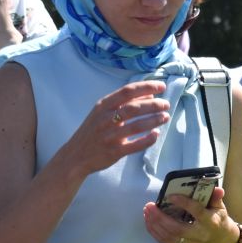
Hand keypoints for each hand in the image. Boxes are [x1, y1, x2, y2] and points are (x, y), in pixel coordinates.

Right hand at [54, 81, 169, 178]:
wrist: (75, 155)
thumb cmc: (93, 131)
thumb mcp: (102, 112)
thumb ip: (123, 102)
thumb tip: (149, 94)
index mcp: (103, 106)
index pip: (127, 91)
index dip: (146, 87)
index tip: (161, 86)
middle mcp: (105, 119)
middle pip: (134, 108)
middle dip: (154, 104)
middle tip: (166, 104)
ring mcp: (109, 136)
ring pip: (136, 126)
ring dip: (154, 120)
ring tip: (165, 117)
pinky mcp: (114, 151)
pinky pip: (135, 145)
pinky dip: (148, 139)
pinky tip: (156, 134)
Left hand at [142, 186, 241, 242]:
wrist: (220, 239)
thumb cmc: (217, 218)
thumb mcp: (219, 207)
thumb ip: (216, 198)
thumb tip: (217, 189)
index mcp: (210, 221)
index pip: (197, 212)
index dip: (184, 204)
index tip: (170, 196)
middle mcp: (200, 234)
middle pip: (178, 229)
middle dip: (161, 218)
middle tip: (150, 206)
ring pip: (169, 237)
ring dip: (155, 225)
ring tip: (147, 212)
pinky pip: (165, 242)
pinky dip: (154, 232)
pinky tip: (149, 222)